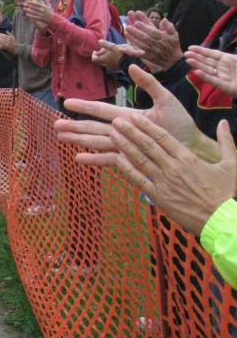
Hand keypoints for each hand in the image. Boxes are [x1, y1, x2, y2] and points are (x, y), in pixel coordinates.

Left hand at [22, 0, 52, 31]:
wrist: (53, 19)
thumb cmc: (50, 11)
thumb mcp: (49, 5)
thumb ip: (45, 0)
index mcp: (44, 6)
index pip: (36, 4)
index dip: (31, 2)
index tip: (27, 1)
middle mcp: (42, 10)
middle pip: (34, 8)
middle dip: (28, 6)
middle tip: (23, 4)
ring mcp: (41, 15)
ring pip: (33, 12)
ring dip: (28, 10)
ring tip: (24, 8)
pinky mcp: (40, 18)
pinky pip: (34, 17)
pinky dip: (30, 15)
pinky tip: (26, 14)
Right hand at [54, 64, 213, 164]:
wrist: (192, 145)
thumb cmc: (180, 123)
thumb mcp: (166, 99)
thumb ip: (148, 83)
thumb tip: (131, 66)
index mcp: (128, 116)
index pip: (101, 110)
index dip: (84, 106)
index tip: (67, 103)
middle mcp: (122, 131)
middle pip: (93, 127)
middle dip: (74, 126)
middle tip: (54, 125)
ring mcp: (124, 145)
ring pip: (96, 141)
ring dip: (78, 140)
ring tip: (60, 137)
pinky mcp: (130, 159)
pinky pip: (110, 159)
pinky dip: (94, 159)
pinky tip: (78, 159)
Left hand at [91, 39, 123, 69]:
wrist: (131, 61)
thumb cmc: (121, 53)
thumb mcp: (113, 46)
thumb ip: (105, 44)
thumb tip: (99, 41)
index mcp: (103, 60)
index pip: (94, 59)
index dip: (93, 55)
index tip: (95, 50)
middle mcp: (106, 64)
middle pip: (99, 60)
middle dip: (99, 54)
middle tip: (103, 49)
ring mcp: (111, 66)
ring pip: (104, 62)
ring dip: (105, 56)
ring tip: (109, 51)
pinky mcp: (116, 67)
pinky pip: (109, 63)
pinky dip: (109, 58)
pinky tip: (114, 54)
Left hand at [111, 117, 236, 234]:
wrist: (222, 220)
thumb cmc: (227, 192)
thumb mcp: (231, 164)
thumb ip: (225, 141)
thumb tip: (223, 122)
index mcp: (188, 158)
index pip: (163, 137)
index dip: (146, 126)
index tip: (134, 117)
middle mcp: (173, 167)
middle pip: (147, 145)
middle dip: (130, 132)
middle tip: (116, 121)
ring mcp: (164, 182)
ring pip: (140, 160)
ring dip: (125, 146)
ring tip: (112, 135)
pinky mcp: (159, 197)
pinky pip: (140, 181)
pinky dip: (127, 169)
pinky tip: (117, 159)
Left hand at [123, 11, 181, 71]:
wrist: (173, 60)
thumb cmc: (173, 45)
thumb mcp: (174, 35)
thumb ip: (169, 27)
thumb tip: (164, 19)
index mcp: (163, 38)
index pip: (152, 31)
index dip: (144, 27)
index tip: (137, 22)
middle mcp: (157, 44)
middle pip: (145, 37)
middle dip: (136, 32)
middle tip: (128, 27)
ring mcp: (151, 51)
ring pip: (141, 45)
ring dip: (133, 39)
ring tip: (126, 32)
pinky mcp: (147, 57)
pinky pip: (138, 54)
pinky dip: (131, 52)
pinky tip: (124, 49)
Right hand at [185, 45, 236, 96]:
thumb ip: (235, 53)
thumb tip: (233, 39)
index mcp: (227, 59)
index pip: (212, 54)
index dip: (201, 50)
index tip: (190, 47)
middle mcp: (223, 67)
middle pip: (207, 61)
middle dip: (196, 57)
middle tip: (186, 54)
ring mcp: (222, 77)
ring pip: (207, 70)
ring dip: (197, 65)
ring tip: (188, 60)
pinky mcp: (223, 86)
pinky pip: (213, 80)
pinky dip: (205, 76)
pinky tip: (197, 72)